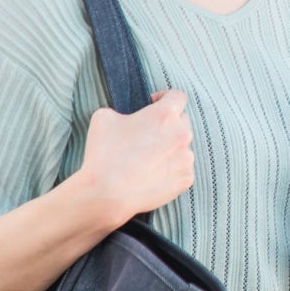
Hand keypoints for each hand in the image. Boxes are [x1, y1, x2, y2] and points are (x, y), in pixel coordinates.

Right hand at [76, 89, 194, 222]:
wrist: (107, 194)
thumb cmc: (104, 154)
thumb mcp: (104, 117)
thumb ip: (121, 110)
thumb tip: (128, 117)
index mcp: (165, 115)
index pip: (177, 96)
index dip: (165, 97)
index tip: (154, 103)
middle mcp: (182, 134)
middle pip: (182, 121)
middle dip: (167, 123)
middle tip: (148, 134)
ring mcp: (186, 158)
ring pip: (183, 146)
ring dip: (170, 147)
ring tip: (147, 158)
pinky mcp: (186, 179)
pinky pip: (182, 168)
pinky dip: (171, 168)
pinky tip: (152, 173)